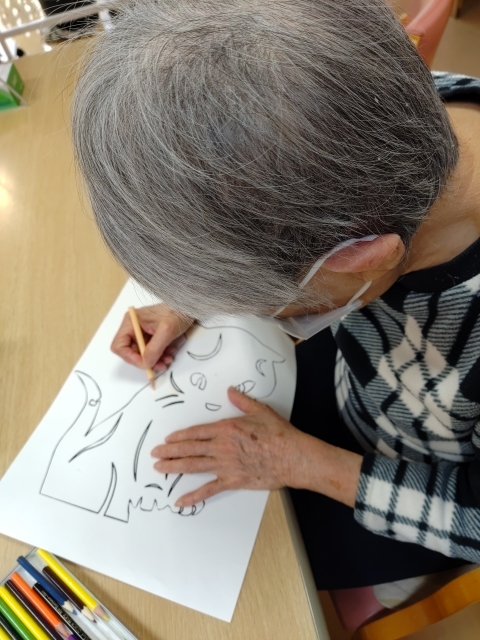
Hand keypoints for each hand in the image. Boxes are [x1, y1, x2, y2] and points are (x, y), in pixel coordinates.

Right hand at [111, 303, 193, 372]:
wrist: (189, 307)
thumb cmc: (177, 313)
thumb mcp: (166, 331)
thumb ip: (154, 349)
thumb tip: (146, 363)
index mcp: (131, 322)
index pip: (119, 345)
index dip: (130, 357)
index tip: (145, 364)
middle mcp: (134, 328)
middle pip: (131, 352)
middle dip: (145, 361)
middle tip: (160, 366)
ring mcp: (143, 333)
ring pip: (142, 354)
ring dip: (155, 361)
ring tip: (168, 360)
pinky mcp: (152, 337)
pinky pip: (151, 352)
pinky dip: (160, 356)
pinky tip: (170, 354)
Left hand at [150, 387, 305, 505]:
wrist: (292, 456)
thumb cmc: (279, 434)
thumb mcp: (260, 411)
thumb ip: (242, 401)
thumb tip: (230, 391)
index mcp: (226, 429)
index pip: (196, 432)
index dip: (180, 436)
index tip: (168, 439)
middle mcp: (222, 447)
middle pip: (189, 449)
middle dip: (169, 451)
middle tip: (154, 453)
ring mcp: (225, 465)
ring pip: (193, 466)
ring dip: (174, 467)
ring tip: (159, 468)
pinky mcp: (233, 481)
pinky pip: (209, 490)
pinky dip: (193, 496)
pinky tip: (180, 501)